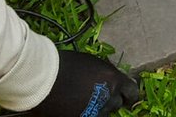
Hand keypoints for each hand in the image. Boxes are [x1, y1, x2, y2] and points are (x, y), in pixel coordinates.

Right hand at [23, 50, 141, 115]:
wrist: (44, 77)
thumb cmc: (64, 63)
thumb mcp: (90, 63)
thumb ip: (103, 75)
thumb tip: (110, 80)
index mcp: (113, 79)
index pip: (132, 91)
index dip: (129, 95)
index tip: (127, 96)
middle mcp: (108, 96)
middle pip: (117, 104)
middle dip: (111, 101)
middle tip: (102, 98)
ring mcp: (96, 110)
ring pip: (104, 114)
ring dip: (99, 109)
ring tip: (87, 102)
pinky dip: (87, 113)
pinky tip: (77, 108)